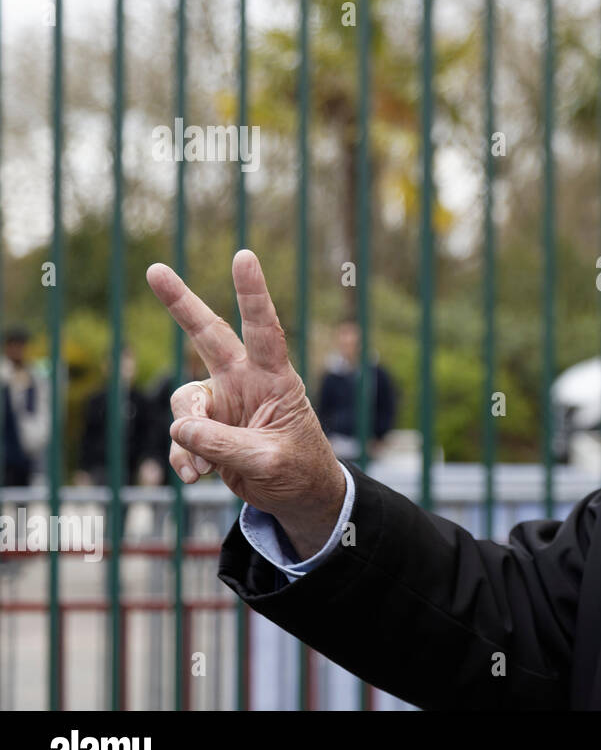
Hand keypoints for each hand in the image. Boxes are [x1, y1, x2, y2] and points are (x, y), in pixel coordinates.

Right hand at [145, 250, 345, 559]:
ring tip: (204, 469)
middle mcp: (245, 381)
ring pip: (184, 402)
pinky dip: (183, 457)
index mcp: (274, 378)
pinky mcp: (206, 426)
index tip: (243, 256)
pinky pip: (180, 436)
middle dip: (181, 303)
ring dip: (186, 438)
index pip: (265, 329)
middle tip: (154, 269)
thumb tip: (180, 428)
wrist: (295, 493)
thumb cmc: (296, 468)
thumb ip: (225, 444)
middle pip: (208, 335)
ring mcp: (223, 401)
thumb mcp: (268, 460)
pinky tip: (198, 475)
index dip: (253, 294)